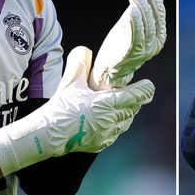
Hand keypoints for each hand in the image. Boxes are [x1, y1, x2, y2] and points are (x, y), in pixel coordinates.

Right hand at [0, 47, 154, 175]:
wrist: (47, 135)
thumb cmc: (60, 109)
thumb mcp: (70, 82)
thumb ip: (80, 63)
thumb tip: (85, 50)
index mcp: (108, 104)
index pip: (137, 96)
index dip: (145, 89)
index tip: (148, 85)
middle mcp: (112, 121)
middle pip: (133, 109)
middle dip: (134, 100)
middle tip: (131, 92)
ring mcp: (107, 134)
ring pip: (126, 122)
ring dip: (126, 113)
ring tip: (119, 105)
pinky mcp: (101, 144)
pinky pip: (116, 133)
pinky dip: (116, 125)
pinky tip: (108, 120)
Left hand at [89, 0, 166, 89]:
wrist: (109, 72)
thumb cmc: (119, 46)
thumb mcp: (131, 24)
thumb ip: (138, 10)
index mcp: (159, 34)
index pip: (160, 10)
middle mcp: (156, 42)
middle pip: (155, 15)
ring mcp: (146, 48)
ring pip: (147, 23)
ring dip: (141, 5)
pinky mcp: (134, 53)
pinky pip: (137, 34)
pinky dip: (136, 21)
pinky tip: (131, 9)